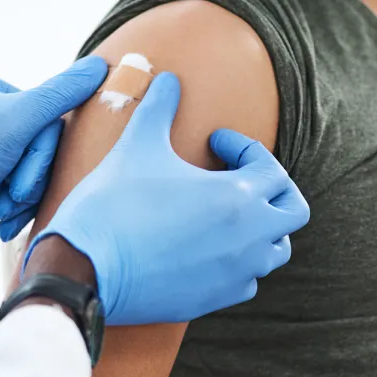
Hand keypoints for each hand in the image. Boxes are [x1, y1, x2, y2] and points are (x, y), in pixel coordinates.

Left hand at [0, 56, 107, 255]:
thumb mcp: (15, 122)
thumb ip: (60, 94)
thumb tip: (101, 64)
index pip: (46, 114)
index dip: (42, 151)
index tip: (21, 176)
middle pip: (40, 143)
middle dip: (30, 177)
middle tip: (12, 199)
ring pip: (30, 167)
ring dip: (22, 196)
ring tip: (3, 213)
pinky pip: (14, 185)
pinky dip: (13, 206)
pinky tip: (1, 222)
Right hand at [23, 72, 309, 325]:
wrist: (83, 272)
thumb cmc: (113, 205)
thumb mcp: (138, 145)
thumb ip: (160, 107)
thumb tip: (167, 76)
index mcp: (239, 199)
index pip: (271, 167)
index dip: (243, 147)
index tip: (215, 142)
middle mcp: (249, 240)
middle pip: (293, 211)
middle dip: (274, 187)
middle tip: (240, 174)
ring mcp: (235, 274)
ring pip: (275, 249)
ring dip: (262, 225)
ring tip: (228, 210)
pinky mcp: (214, 300)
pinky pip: (248, 281)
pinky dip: (242, 261)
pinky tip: (211, 246)